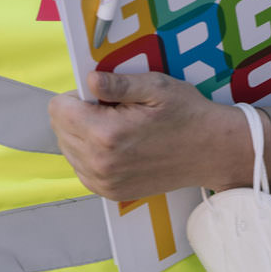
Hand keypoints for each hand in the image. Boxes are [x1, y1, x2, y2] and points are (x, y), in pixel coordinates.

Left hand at [48, 71, 270, 201]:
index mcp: (106, 133)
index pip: (58, 109)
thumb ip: (117, 84)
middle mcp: (100, 163)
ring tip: (119, 128)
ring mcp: (104, 182)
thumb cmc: (187, 116)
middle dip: (79, 115)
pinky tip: (118, 146)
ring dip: (83, 135)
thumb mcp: (156, 87)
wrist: (212, 151)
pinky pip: (81, 168)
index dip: (77, 96)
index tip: (101, 96)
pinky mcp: (110, 192)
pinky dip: (92, 154)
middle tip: (114, 111)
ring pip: (68, 149)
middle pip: (59, 129)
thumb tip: (88, 79)